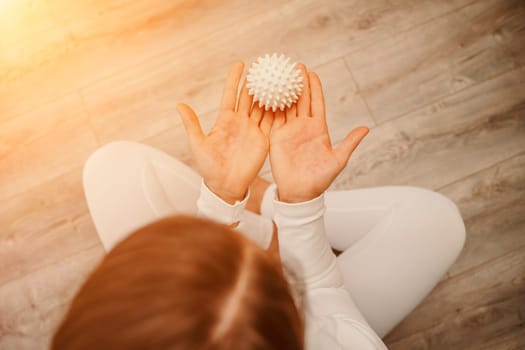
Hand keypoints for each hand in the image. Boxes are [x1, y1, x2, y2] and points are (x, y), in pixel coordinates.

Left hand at [177, 61, 272, 203]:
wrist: (225, 185)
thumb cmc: (208, 167)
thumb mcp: (198, 144)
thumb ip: (192, 124)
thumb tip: (179, 105)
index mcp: (225, 120)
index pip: (231, 94)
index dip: (235, 79)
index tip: (241, 64)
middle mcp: (240, 122)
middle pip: (249, 97)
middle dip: (255, 82)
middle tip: (263, 66)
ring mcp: (253, 130)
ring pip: (263, 107)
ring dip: (269, 93)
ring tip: (277, 78)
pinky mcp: (263, 140)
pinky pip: (272, 122)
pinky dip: (278, 111)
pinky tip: (285, 98)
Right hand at [269, 64, 368, 202]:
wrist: (299, 192)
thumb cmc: (320, 179)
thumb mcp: (338, 160)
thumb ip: (350, 143)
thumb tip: (366, 128)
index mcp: (318, 129)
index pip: (316, 103)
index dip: (314, 87)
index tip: (311, 72)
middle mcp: (303, 127)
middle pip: (301, 100)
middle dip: (298, 83)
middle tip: (294, 66)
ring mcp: (289, 131)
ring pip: (286, 106)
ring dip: (283, 91)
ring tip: (279, 75)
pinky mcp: (277, 137)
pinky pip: (273, 118)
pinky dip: (270, 106)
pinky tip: (266, 93)